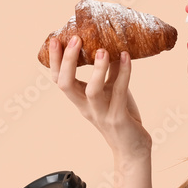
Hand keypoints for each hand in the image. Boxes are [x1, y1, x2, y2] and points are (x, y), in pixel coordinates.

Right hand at [48, 35, 152, 159]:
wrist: (132, 148)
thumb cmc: (121, 116)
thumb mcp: (112, 90)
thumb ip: (110, 70)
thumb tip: (110, 44)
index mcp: (80, 100)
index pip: (59, 80)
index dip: (55, 61)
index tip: (55, 40)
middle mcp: (87, 107)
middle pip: (66, 85)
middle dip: (67, 61)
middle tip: (75, 39)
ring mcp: (102, 114)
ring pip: (93, 91)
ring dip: (97, 69)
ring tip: (102, 49)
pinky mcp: (119, 118)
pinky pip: (120, 92)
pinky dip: (124, 72)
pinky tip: (127, 56)